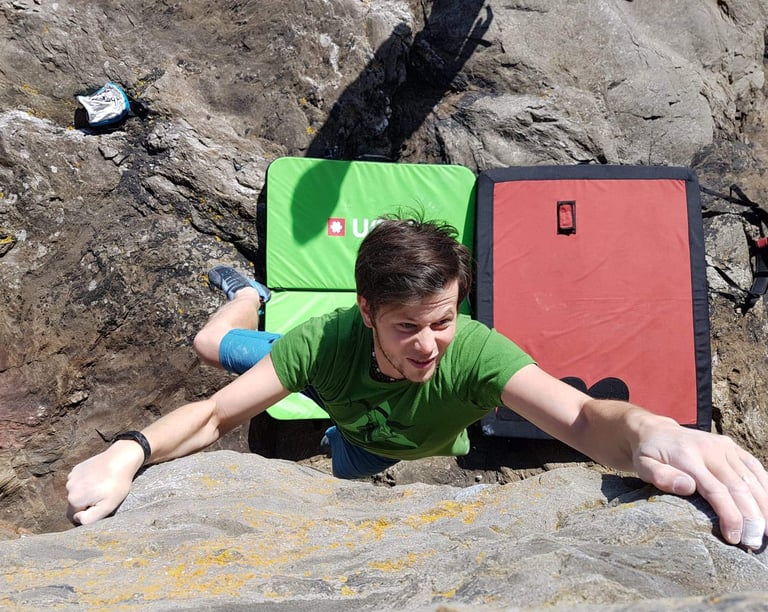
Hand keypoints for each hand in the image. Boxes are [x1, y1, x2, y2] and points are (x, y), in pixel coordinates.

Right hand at [66, 440, 144, 524]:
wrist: (121, 458)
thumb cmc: (117, 484)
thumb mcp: (107, 507)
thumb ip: (89, 519)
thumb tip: (76, 518)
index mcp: (73, 499)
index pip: (73, 517)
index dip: (87, 516)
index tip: (100, 508)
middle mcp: (69, 487)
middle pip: (75, 504)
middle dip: (87, 504)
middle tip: (104, 496)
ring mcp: (72, 476)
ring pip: (77, 492)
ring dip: (87, 492)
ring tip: (103, 486)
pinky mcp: (77, 468)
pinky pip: (79, 481)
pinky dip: (87, 482)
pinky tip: (100, 478)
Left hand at [632, 420, 767, 548]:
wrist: (656, 431)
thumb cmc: (650, 455)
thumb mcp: (644, 465)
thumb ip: (660, 476)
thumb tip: (687, 487)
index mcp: (689, 457)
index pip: (717, 490)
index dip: (730, 516)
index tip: (734, 538)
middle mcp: (711, 449)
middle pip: (739, 487)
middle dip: (751, 517)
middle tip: (754, 543)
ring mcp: (724, 446)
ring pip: (752, 479)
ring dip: (764, 507)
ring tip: (766, 532)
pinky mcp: (732, 447)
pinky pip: (755, 467)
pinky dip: (766, 488)